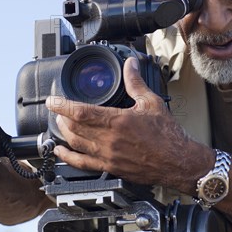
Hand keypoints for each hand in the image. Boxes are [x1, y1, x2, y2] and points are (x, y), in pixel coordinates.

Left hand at [46, 58, 212, 191]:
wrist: (178, 162)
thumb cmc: (168, 135)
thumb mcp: (151, 102)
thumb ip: (136, 82)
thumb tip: (131, 64)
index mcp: (117, 121)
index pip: (80, 112)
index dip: (62, 105)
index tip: (53, 100)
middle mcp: (109, 140)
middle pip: (74, 127)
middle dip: (62, 116)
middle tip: (59, 109)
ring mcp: (107, 156)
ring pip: (75, 143)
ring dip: (64, 132)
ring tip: (61, 123)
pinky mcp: (110, 167)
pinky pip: (82, 163)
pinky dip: (68, 156)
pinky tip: (61, 150)